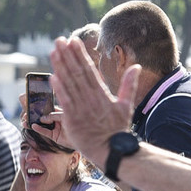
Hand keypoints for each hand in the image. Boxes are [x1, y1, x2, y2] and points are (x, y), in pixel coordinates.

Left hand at [50, 36, 137, 166]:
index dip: (80, 54)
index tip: (73, 41)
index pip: (89, 69)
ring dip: (61, 67)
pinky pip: (66, 101)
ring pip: (70, 83)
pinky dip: (60, 89)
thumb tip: (137, 66)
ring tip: (54, 52)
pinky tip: (53, 77)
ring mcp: (82, 108)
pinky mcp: (73, 119)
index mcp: (102, 93)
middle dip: (68, 55)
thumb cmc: (117, 129)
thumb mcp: (126, 105)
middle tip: (59, 40)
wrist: (111, 150)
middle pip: (77, 72)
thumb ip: (129, 84)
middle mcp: (91, 98)